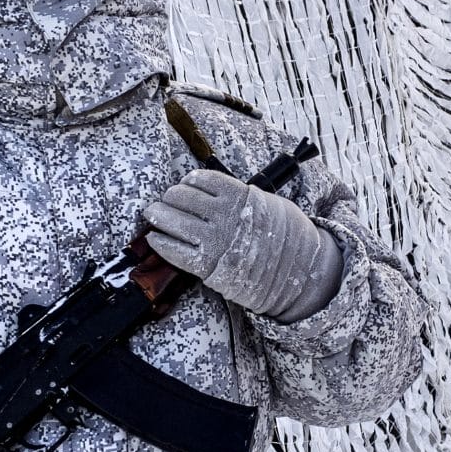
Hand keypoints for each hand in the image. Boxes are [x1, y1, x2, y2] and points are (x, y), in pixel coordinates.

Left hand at [143, 169, 343, 322]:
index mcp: (239, 196)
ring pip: (172, 221)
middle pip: (181, 197)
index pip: (201, 180)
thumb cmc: (286, 237)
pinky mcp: (207, 266)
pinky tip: (155, 239)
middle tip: (163, 201)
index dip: (187, 181)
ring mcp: (214, 240)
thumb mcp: (268, 204)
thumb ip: (241, 196)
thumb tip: (217, 193)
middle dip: (168, 197)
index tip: (183, 185)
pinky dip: (160, 243)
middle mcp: (223, 215)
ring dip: (157, 215)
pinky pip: (174, 251)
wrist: (298, 271)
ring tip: (152, 214)